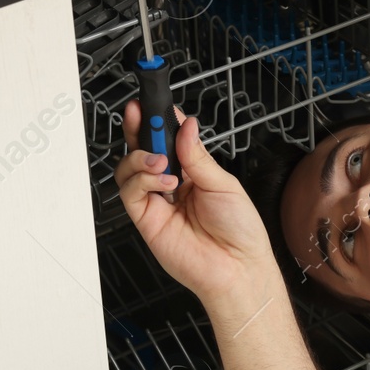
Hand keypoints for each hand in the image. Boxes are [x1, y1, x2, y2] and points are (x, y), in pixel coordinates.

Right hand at [116, 102, 276, 303]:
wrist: (238, 268)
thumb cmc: (240, 231)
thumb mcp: (224, 184)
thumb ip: (198, 156)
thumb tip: (186, 125)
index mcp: (193, 171)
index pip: (169, 139)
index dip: (160, 119)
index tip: (153, 101)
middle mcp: (172, 184)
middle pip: (143, 149)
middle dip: (139, 127)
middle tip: (139, 113)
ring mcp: (157, 201)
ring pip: (129, 168)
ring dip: (141, 156)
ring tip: (162, 162)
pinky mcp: (146, 220)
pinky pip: (130, 192)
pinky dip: (143, 180)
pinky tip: (165, 181)